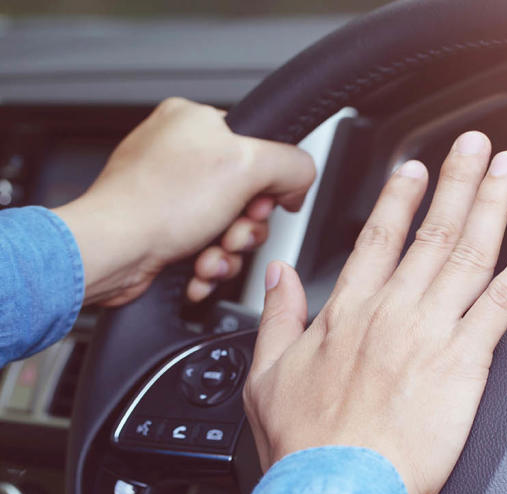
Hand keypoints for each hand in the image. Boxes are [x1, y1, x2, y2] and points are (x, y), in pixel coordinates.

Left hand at [52, 97, 315, 305]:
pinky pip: (206, 247)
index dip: (268, 183)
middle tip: (232, 231)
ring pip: (230, 227)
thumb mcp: (249, 166)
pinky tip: (196, 266)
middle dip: (246, 226)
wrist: (110, 254)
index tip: (261, 201)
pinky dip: (207, 263)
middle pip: (249, 195)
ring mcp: (168, 192)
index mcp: (194, 120)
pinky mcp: (161, 227)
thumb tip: (301, 180)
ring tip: (209, 254)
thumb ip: (294, 164)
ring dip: (229, 251)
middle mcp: (179, 153)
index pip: (261, 148)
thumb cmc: (155, 204)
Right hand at [242, 131, 506, 493]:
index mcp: (347, 312)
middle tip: (473, 146)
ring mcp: (431, 330)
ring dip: (492, 203)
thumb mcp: (264, 377)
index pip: (378, 239)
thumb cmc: (306, 446)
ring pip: (468, 251)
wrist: (335, 492)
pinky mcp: (465, 360)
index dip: (400, 199)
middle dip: (455, 182)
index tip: (414, 170)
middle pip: (431, 232)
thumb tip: (277, 277)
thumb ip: (276, 318)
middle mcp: (392, 310)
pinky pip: (504, 299)